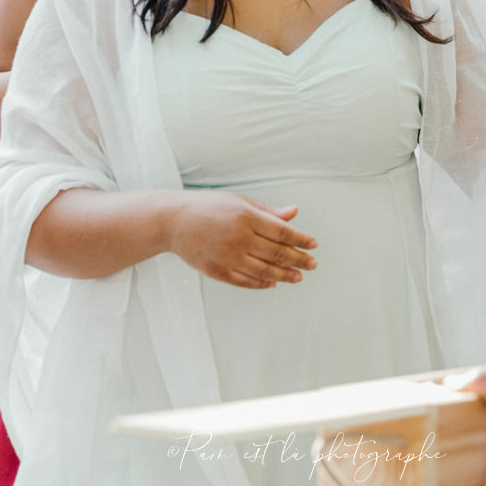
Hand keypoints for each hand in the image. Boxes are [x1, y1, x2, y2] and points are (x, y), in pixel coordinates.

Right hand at [167, 192, 317, 288]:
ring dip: (284, 275)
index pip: (282, 231)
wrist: (173, 221)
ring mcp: (227, 256)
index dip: (300, 239)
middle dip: (298, 259)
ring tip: (298, 276)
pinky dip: (261, 283)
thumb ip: (267, 211)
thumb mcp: (239, 201)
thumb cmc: (208, 207)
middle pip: (276, 253)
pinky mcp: (217, 271)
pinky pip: (245, 281)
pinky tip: (273, 283)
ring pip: (264, 270)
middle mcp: (238, 237)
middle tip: (312, 264)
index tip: (313, 245)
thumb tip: (294, 213)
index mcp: (245, 216)